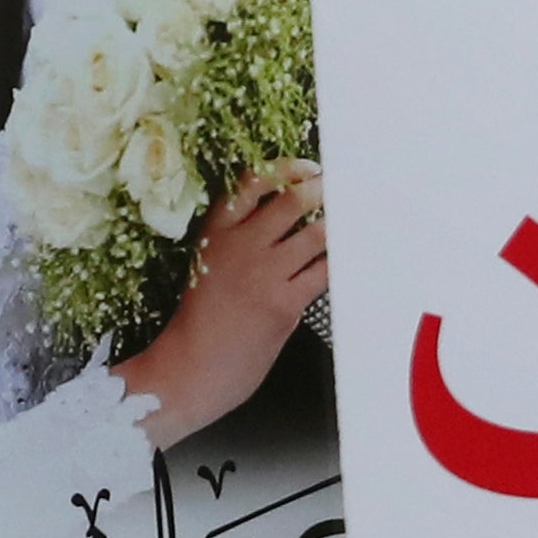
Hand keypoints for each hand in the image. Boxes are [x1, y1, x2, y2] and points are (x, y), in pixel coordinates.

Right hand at [115, 164, 328, 445]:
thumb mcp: (206, 266)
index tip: (307, 168)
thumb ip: (238, 241)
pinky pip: (323, 272)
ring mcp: (264, 274)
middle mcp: (240, 246)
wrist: (190, 368)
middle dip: (321, 191)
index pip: (252, 184)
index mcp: (215, 233)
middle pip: (291, 201)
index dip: (285, 170)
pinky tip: (346, 260)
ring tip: (346, 223)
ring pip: (315, 235)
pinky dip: (337, 263)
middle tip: (336, 190)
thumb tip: (285, 221)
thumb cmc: (200, 323)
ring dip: (335, 226)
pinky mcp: (284, 303)